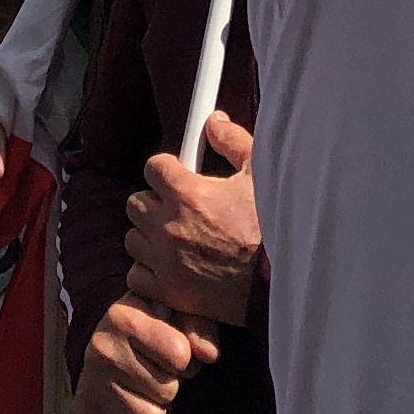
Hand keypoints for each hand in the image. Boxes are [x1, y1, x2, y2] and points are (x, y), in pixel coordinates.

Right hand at [73, 292, 216, 413]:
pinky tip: (127, 405)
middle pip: (168, 391)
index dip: (184, 358)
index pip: (180, 355)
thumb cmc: (150, 328)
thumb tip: (209, 354)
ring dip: (154, 409)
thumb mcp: (176, 312)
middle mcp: (102, 347)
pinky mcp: (86, 413)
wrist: (105, 345)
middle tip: (153, 371)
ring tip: (141, 388)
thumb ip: (200, 325)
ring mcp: (90, 382)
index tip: (169, 350)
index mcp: (124, 315)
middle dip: (169, 385)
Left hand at [123, 116, 258, 327]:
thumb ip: (232, 142)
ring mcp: (165, 262)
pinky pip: (136, 275)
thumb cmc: (271, 227)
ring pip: (133, 238)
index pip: (153, 167)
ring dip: (150, 236)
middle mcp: (170, 227)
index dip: (167, 169)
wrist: (280, 281)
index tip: (179, 175)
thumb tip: (214, 122)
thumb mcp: (259, 174)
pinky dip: (148, 270)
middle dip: (155, 200)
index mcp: (188, 194)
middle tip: (179, 207)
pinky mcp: (168, 291)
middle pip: (136, 202)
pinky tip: (170, 265)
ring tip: (176, 237)